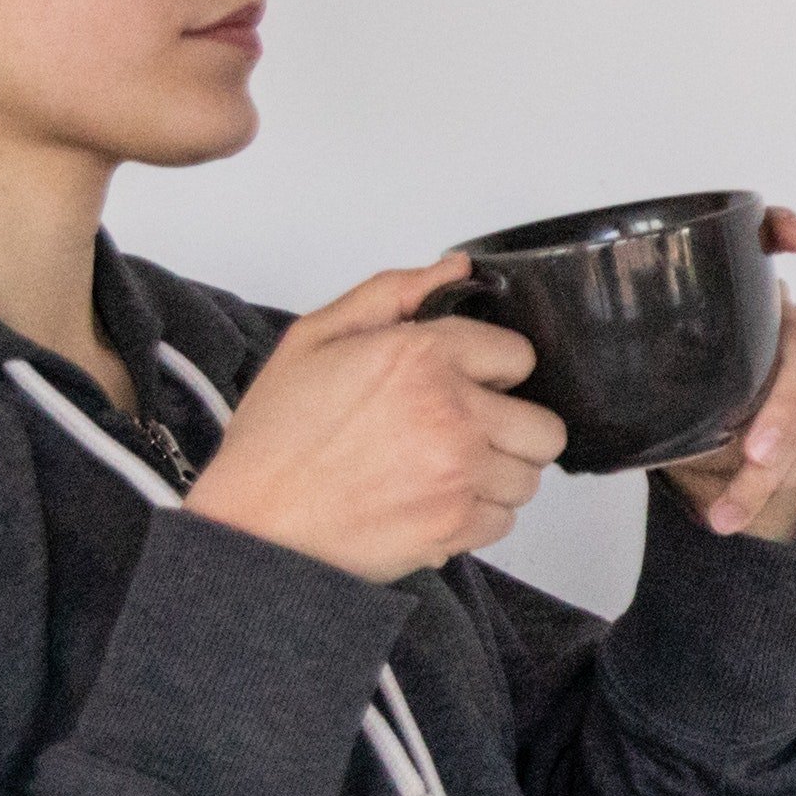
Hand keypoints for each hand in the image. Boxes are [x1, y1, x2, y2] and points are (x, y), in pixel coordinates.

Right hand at [177, 257, 567, 581]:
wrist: (252, 523)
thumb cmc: (276, 436)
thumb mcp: (316, 337)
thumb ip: (393, 294)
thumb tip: (456, 269)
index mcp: (423, 356)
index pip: (519, 356)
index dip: (492, 372)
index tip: (466, 385)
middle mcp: (453, 413)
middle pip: (543, 426)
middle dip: (511, 429)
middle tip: (465, 434)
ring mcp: (459, 474)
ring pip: (528, 477)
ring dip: (496, 475)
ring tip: (443, 472)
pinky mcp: (455, 526)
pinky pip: (505, 521)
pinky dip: (476, 518)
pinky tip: (434, 504)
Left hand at [651, 209, 795, 545]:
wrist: (717, 469)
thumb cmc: (679, 418)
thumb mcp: (644, 394)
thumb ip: (629, 372)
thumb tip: (564, 371)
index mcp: (730, 298)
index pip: (761, 239)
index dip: (779, 229)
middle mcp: (781, 314)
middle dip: (785, 406)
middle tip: (753, 456)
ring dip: (785, 458)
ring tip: (730, 509)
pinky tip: (753, 498)